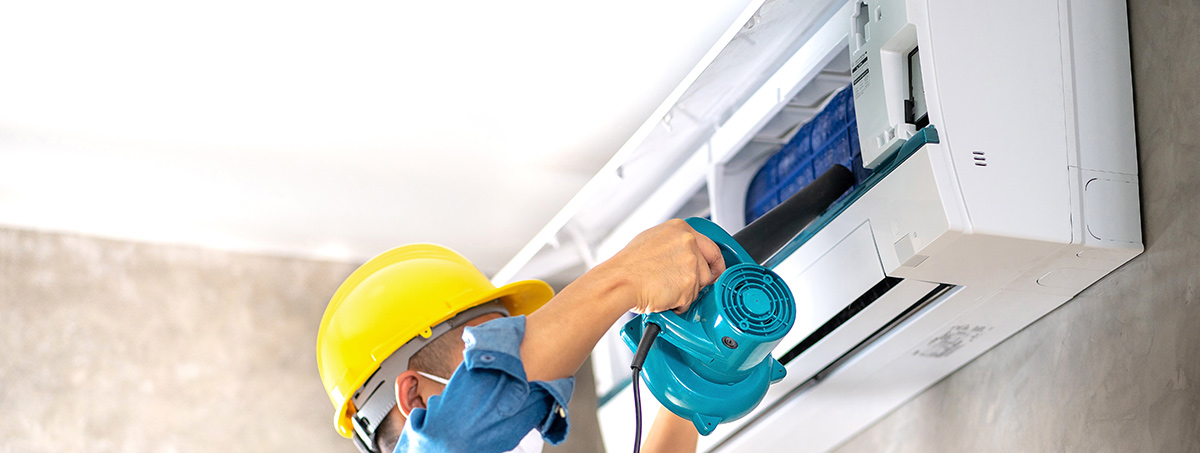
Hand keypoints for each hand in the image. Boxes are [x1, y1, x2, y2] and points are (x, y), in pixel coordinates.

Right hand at [602, 219, 725, 314]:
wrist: (619, 282)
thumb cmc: (628, 266)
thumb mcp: (652, 241)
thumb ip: (674, 244)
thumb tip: (684, 254)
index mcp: (680, 228)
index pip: (711, 246)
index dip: (713, 263)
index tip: (714, 271)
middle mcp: (688, 241)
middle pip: (709, 267)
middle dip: (702, 281)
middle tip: (688, 288)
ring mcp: (691, 261)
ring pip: (701, 285)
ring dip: (686, 293)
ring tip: (664, 291)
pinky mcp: (690, 282)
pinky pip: (691, 300)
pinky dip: (679, 304)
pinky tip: (663, 297)